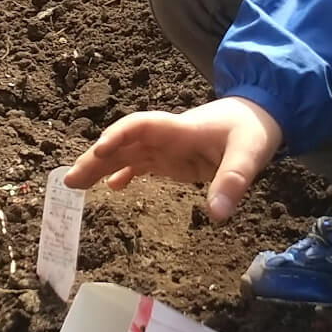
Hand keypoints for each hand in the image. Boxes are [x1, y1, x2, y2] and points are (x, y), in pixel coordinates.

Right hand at [65, 96, 283, 222]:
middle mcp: (166, 136)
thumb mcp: (250, 156)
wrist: (261, 116)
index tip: (100, 150)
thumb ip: (233, 182)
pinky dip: (124, 174)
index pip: (142, 126)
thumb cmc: (253, 131)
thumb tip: (217, 215)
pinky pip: (141, 164)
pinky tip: (111, 189)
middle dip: (96, 158)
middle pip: (124, 143)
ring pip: (126, 155)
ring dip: (101, 167)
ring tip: (75, 186)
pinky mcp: (172, 158)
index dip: (119, 136)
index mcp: (180, 129)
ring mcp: (167, 147)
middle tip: (70, 181)